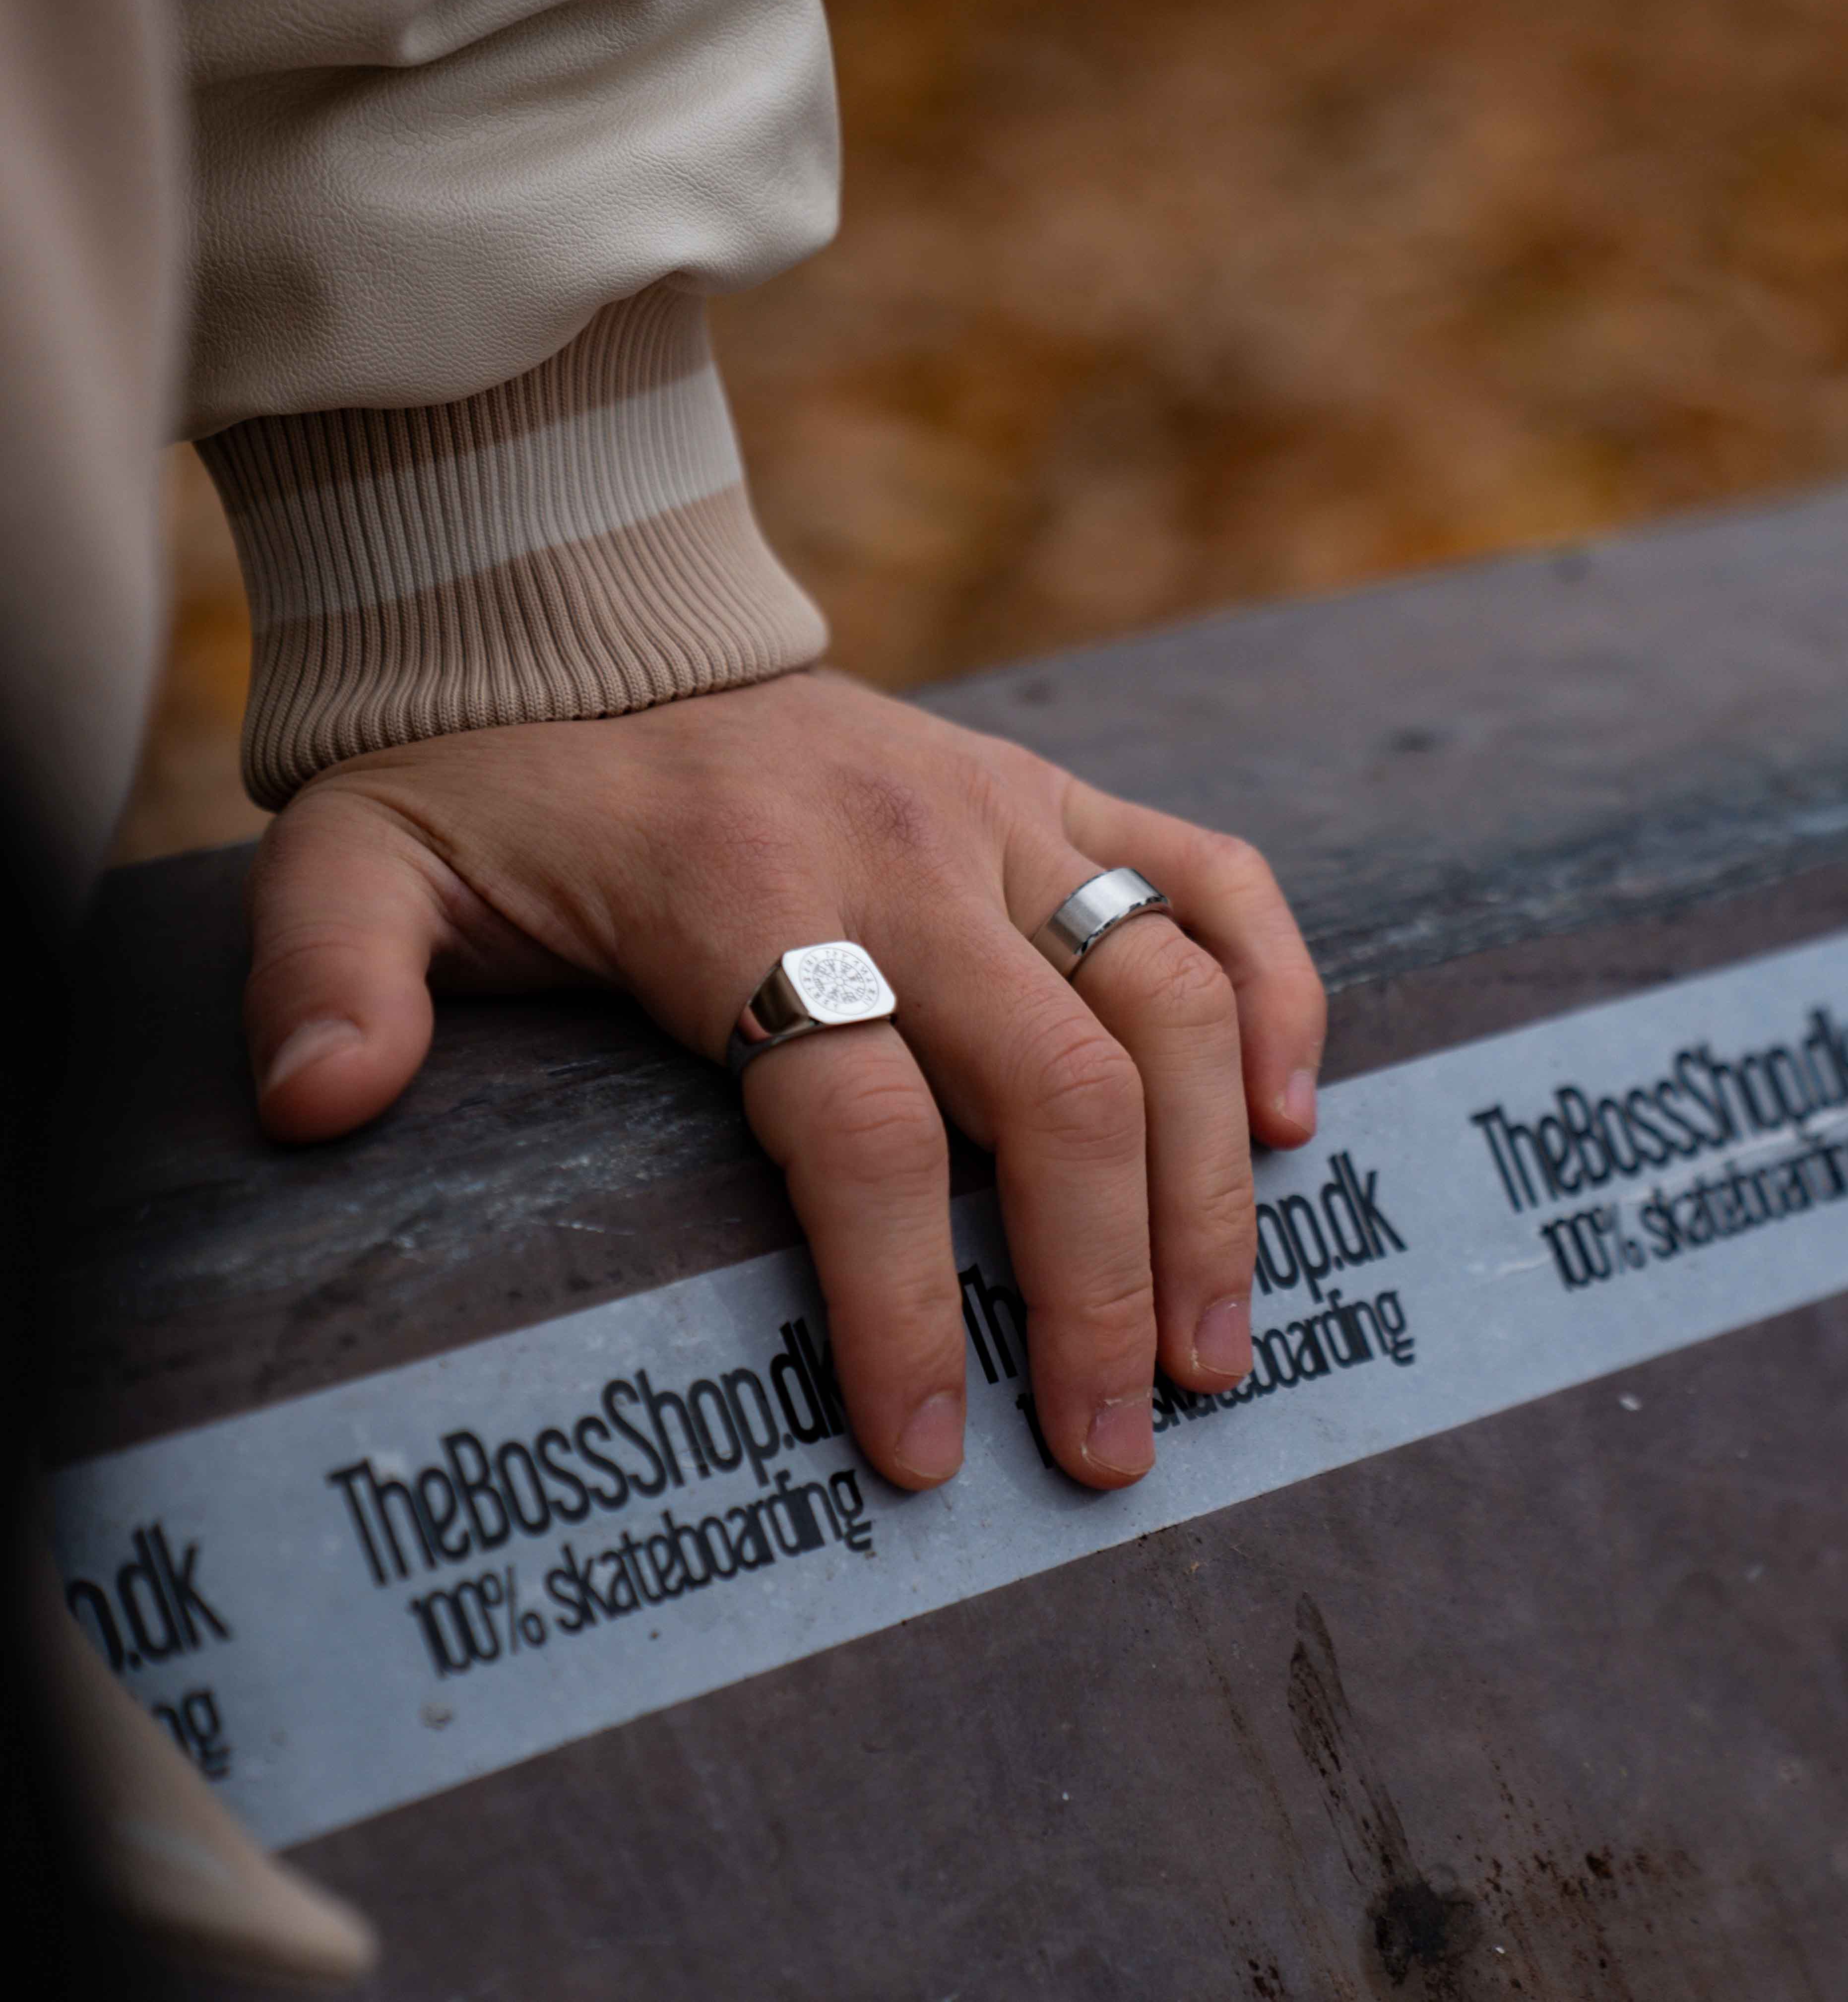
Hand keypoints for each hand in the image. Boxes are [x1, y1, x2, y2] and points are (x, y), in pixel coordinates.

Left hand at [243, 671, 1325, 1489]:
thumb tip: (314, 1110)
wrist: (599, 632)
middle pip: (1051, 1084)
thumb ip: (329, 971)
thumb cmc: (495, 788)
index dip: (896, 1300)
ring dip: (1209, 1185)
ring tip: (1216, 1352)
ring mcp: (1002, 812)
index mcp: (741, 886)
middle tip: (1115, 1448)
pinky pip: (1215, 876)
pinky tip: (1292, 1123)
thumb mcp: (360, 859)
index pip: (857, 1124)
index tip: (920, 1456)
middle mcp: (902, 848)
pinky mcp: (1058, 791)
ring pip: (1165, 999)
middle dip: (1100, 1282)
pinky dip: (1277, 991)